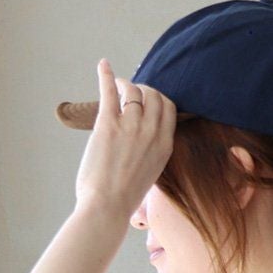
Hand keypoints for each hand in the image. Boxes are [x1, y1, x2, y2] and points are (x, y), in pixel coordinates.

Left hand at [74, 57, 176, 217]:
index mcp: (165, 146)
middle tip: (130, 91)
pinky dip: (105, 75)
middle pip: (154, 95)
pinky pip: (109, 91)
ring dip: (124, 84)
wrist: (108, 207)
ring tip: (116, 86)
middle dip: (142, 89)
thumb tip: (143, 141)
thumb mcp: (151, 173)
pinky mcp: (108, 124)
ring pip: (133, 90)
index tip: (147, 100)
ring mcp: (131, 126)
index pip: (169, 108)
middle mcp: (152, 133)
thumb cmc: (125, 197)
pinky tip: (103, 65)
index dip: (158, 99)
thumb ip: (152, 152)